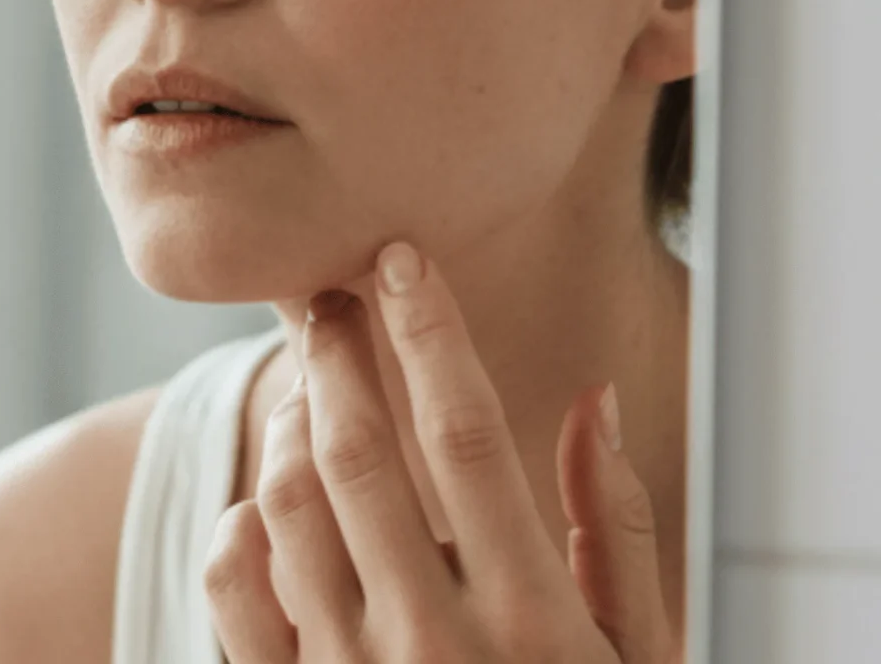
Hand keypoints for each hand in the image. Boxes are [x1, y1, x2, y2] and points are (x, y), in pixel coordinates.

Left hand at [204, 242, 674, 663]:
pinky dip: (241, 526)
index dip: (427, 332)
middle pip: (357, 450)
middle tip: (334, 295)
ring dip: (292, 425)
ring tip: (312, 388)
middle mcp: (435, 643)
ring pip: (288, 505)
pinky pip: (235, 592)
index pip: (463, 434)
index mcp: (536, 619)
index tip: (401, 257)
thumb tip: (594, 402)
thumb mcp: (645, 657)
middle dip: (339, 352)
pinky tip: (270, 498)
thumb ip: (620, 531)